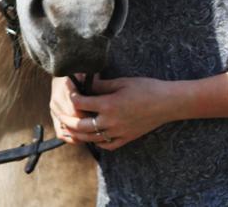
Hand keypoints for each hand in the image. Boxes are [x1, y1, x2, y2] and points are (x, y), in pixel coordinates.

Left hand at [52, 75, 174, 150]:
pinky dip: (97, 142)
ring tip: (68, 128)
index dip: (72, 96)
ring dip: (77, 134)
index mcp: (108, 105)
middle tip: (60, 115)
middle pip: (80, 125)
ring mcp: (118, 133)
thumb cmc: (146, 88)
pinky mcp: (126, 139)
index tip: (69, 90)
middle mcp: (110, 122)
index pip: (80, 103)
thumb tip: (85, 84)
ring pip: (91, 138)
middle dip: (67, 120)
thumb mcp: (121, 82)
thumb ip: (101, 85)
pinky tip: (93, 137)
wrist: (167, 103)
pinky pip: (107, 145)